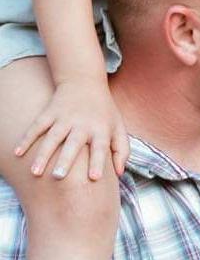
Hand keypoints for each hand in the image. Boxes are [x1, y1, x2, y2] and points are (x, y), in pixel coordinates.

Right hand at [14, 77, 128, 180]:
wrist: (85, 81)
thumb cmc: (103, 111)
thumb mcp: (117, 126)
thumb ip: (121, 149)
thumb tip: (120, 174)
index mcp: (101, 129)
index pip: (101, 146)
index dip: (99, 161)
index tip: (94, 177)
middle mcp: (83, 123)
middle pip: (74, 142)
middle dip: (67, 159)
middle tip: (59, 176)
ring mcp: (65, 117)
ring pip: (53, 136)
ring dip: (43, 153)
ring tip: (35, 172)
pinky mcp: (50, 112)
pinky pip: (37, 126)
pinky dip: (27, 139)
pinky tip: (17, 153)